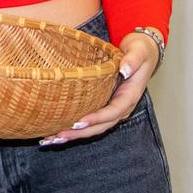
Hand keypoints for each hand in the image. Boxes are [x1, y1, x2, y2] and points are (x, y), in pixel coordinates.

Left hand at [39, 31, 160, 145]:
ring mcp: (111, 109)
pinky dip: (73, 128)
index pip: (112, 112)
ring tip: (50, 140)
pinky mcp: (103, 107)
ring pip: (92, 128)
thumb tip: (125, 70)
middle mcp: (120, 108)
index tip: (78, 122)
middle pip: (100, 126)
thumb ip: (133, 60)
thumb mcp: (139, 52)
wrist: (142, 54)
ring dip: (72, 135)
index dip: (96, 119)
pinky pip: (89, 121)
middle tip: (57, 136)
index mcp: (129, 97)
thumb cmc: (140, 52)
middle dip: (79, 133)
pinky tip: (56, 131)